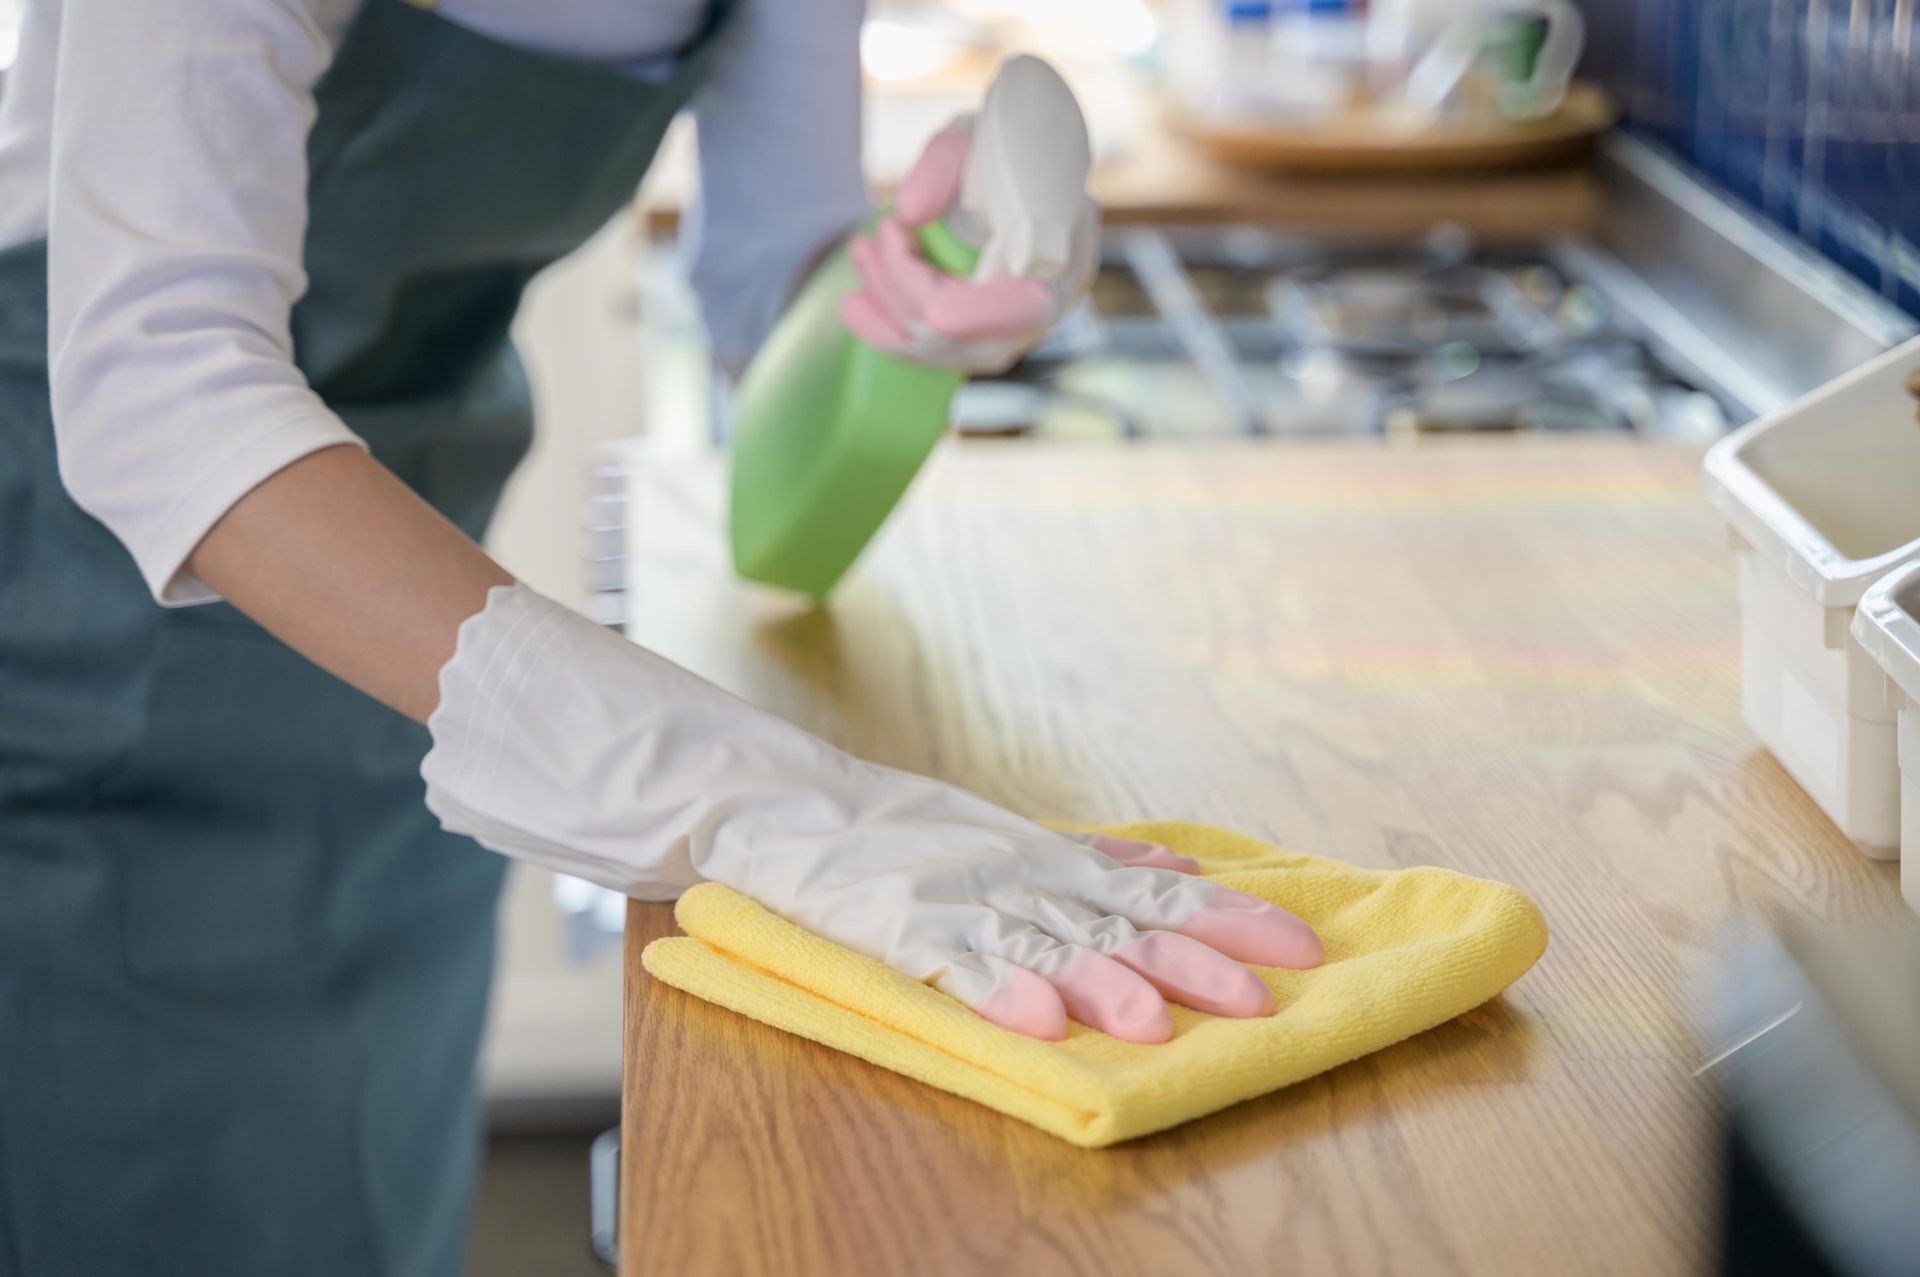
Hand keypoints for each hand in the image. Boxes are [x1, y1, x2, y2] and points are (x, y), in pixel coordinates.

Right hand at [422, 587, 1319, 1044]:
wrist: (715, 777)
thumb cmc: (836, 820)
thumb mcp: (958, 832)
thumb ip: (1045, 853)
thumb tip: (1140, 865)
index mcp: (1008, 840)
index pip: (1131, 875)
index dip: (1214, 909)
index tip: (1296, 937)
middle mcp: (984, 856)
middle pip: (1107, 905)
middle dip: (1198, 950)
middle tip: (1280, 987)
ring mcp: (927, 883)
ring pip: (1039, 932)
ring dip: (1111, 978)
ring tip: (1177, 1021)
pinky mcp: (867, 911)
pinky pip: (943, 957)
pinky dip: (998, 989)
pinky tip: (1048, 1025)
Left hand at [839, 118, 1099, 375]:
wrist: (1011, 158)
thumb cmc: (998, 139)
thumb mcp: (974, 132)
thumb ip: (944, 163)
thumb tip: (909, 214)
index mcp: (1066, 251)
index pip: (1025, 306)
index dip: (969, 307)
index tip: (916, 279)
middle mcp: (1050, 302)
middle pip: (970, 332)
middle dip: (902, 291)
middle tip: (866, 241)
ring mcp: (1017, 327)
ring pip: (945, 348)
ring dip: (888, 306)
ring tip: (858, 253)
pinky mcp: (985, 335)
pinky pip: (938, 354)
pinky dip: (890, 333)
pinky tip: (856, 307)